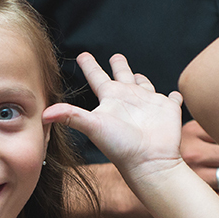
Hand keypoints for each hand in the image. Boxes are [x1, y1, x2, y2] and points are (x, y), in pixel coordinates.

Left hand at [45, 53, 184, 183]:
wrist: (149, 161)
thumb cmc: (120, 146)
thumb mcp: (93, 126)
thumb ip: (71, 116)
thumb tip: (43, 114)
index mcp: (110, 100)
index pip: (97, 77)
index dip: (90, 65)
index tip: (82, 55)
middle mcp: (128, 100)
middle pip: (122, 76)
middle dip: (119, 65)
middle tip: (115, 55)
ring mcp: (148, 104)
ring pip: (145, 85)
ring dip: (142, 79)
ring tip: (138, 74)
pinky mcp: (168, 110)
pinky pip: (172, 99)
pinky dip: (174, 96)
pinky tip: (175, 94)